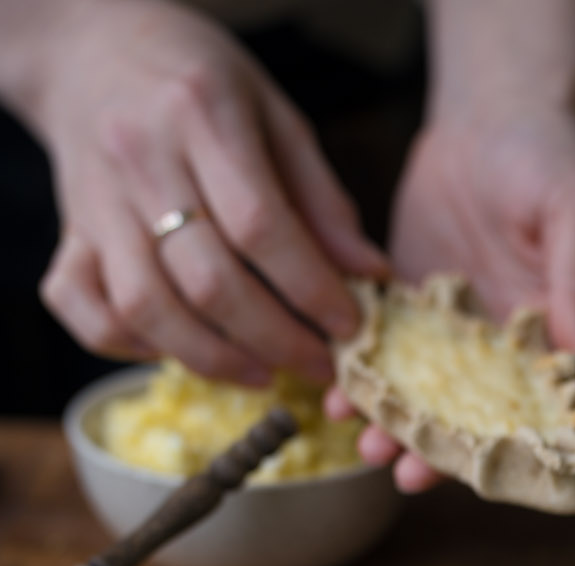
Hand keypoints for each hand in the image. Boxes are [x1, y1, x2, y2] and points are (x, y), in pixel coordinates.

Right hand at [31, 0, 387, 383]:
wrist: (92, 49)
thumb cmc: (197, 81)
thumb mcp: (273, 112)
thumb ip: (320, 197)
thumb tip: (371, 274)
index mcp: (201, 114)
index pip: (260, 225)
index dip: (312, 289)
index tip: (350, 326)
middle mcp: (140, 158)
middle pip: (208, 280)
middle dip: (276, 340)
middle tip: (320, 365)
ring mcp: (96, 203)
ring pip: (146, 307)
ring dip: (212, 358)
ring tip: (263, 373)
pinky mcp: (69, 235)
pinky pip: (83, 309)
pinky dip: (128, 345)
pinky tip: (177, 350)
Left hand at [354, 107, 574, 488]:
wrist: (487, 115)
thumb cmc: (550, 156)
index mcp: (570, 341)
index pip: (554, 415)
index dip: (525, 451)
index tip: (491, 473)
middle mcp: (513, 356)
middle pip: (483, 424)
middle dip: (445, 455)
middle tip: (408, 475)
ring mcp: (459, 343)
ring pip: (430, 402)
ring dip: (398, 427)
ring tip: (365, 444)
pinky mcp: (413, 320)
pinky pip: (388, 360)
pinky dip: (364, 379)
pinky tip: (338, 392)